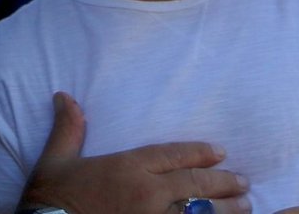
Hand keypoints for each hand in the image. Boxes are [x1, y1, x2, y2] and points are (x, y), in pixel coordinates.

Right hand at [19, 92, 250, 213]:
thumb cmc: (52, 199)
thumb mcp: (56, 160)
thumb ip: (68, 129)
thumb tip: (64, 96)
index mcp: (127, 167)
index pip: (172, 155)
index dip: (199, 152)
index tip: (220, 152)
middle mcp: (146, 192)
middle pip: (195, 184)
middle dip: (223, 182)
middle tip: (244, 183)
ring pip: (200, 212)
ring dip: (226, 209)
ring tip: (245, 207)